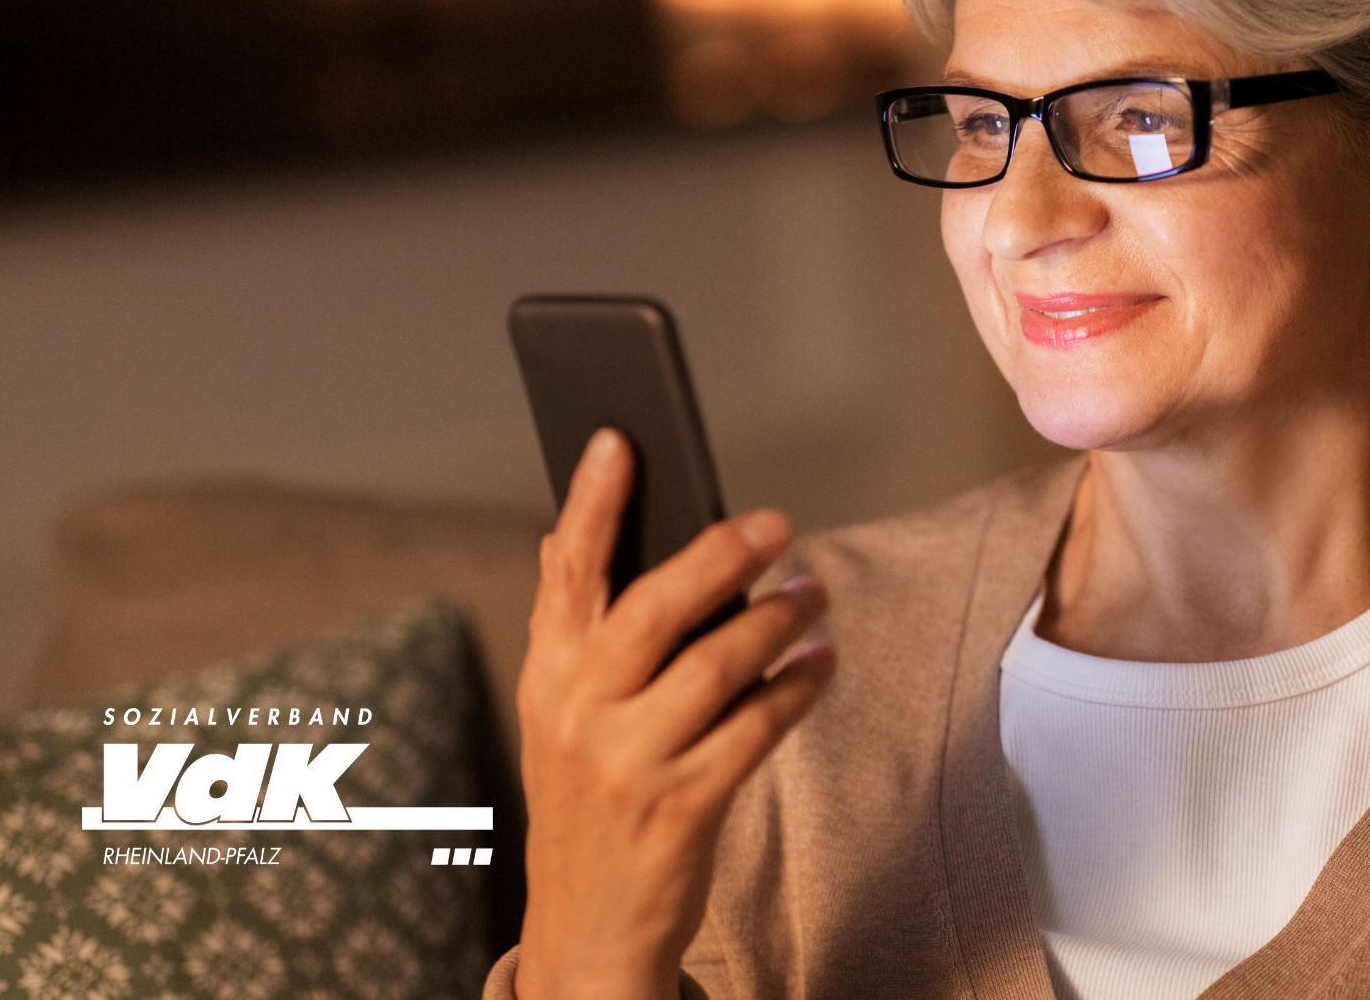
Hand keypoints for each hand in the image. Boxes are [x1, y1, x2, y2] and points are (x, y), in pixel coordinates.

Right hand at [513, 428, 833, 999]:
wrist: (588, 928)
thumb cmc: (587, 801)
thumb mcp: (558, 716)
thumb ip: (570, 631)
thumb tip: (560, 536)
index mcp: (547, 677)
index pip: (567, 574)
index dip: (591, 504)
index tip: (618, 440)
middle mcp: (580, 713)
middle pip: (653, 609)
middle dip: (720, 555)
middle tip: (777, 524)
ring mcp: (630, 763)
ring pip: (715, 666)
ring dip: (776, 621)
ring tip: (815, 594)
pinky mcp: (683, 806)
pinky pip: (755, 728)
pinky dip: (796, 686)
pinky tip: (822, 661)